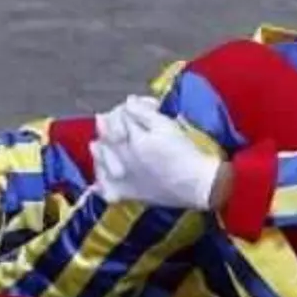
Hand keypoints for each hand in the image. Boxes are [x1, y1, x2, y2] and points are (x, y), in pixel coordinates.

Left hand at [91, 98, 220, 210]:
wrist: (197, 185)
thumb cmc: (184, 153)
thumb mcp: (166, 125)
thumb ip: (143, 111)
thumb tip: (128, 102)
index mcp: (129, 139)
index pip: (119, 115)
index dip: (131, 107)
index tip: (146, 107)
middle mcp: (119, 159)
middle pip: (105, 134)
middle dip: (112, 123)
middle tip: (122, 120)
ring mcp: (120, 178)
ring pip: (99, 158)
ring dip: (100, 148)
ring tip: (100, 144)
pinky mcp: (126, 194)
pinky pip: (104, 188)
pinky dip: (100, 181)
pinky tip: (101, 178)